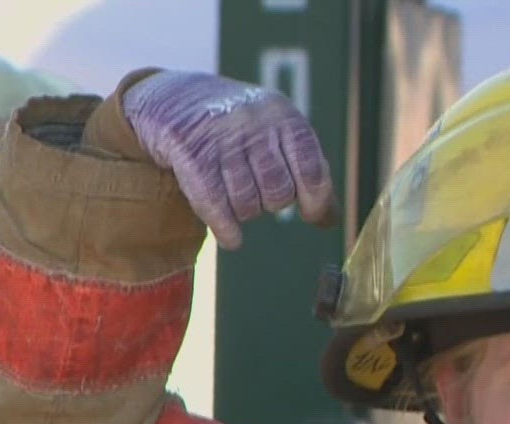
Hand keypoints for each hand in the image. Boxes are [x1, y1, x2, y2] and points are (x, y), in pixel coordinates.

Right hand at [122, 70, 337, 249]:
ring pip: (246, 202)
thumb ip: (307, 173)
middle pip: (278, 192)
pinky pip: (214, 204)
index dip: (316, 201)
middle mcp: (254, 123)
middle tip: (260, 192)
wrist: (178, 99)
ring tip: (238, 198)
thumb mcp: (279, 136)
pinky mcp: (190, 152)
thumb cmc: (240, 128)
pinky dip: (226, 228)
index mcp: (284, 117)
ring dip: (245, 212)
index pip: (311, 169)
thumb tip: (331, 220)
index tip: (312, 214)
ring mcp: (220, 137)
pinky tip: (232, 238)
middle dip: (273, 202)